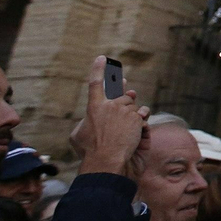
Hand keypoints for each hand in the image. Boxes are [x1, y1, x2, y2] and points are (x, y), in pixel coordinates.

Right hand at [72, 55, 149, 177]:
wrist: (107, 162)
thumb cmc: (90, 152)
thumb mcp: (77, 136)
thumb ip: (85, 123)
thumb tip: (90, 121)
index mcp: (93, 108)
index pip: (95, 84)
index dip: (98, 70)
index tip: (102, 58)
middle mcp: (110, 106)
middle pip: (123, 97)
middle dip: (126, 103)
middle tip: (126, 109)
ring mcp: (125, 111)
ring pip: (134, 107)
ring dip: (134, 116)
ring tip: (127, 131)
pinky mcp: (137, 119)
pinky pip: (143, 116)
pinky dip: (141, 124)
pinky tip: (137, 133)